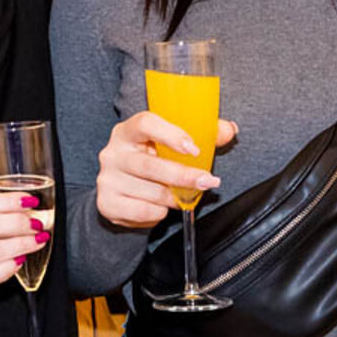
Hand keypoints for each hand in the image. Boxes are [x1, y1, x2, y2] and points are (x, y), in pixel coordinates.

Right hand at [94, 112, 237, 227]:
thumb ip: (204, 134)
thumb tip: (230, 130)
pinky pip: (142, 212)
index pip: (145, 123)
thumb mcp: (174, 144)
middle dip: (183, 176)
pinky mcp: (107, 203)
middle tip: (208, 181)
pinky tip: (159, 207)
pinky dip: (158, 213)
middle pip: (150, 165)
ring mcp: (107, 179)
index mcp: (128, 131)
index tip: (194, 149)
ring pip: (151, 193)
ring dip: (173, 198)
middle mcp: (112, 153)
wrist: (123, 189)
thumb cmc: (153, 159)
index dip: (171, 135)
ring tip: (180, 197)